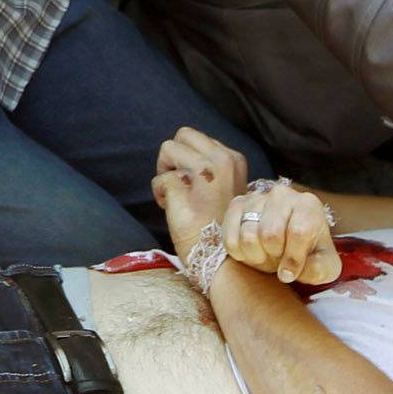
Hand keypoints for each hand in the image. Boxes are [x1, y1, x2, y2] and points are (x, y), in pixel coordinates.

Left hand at [151, 126, 251, 259]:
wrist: (223, 258)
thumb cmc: (220, 225)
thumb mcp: (227, 186)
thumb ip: (212, 168)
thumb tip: (184, 154)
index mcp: (233, 159)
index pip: (199, 139)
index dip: (189, 158)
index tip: (193, 182)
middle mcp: (221, 160)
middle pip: (183, 135)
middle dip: (173, 156)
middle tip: (178, 182)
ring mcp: (203, 172)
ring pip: (168, 148)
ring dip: (165, 171)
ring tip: (175, 195)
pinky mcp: (183, 186)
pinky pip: (160, 178)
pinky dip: (159, 192)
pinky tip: (171, 207)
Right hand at [223, 184, 340, 287]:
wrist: (288, 242)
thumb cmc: (310, 253)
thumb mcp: (325, 265)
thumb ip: (319, 269)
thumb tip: (291, 271)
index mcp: (308, 205)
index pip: (299, 232)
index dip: (293, 259)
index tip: (290, 274)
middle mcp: (281, 194)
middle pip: (270, 234)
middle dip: (273, 257)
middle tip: (278, 261)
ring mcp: (255, 198)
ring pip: (248, 237)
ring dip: (256, 257)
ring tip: (266, 256)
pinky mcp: (236, 206)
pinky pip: (230, 238)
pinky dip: (240, 254)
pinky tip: (252, 252)